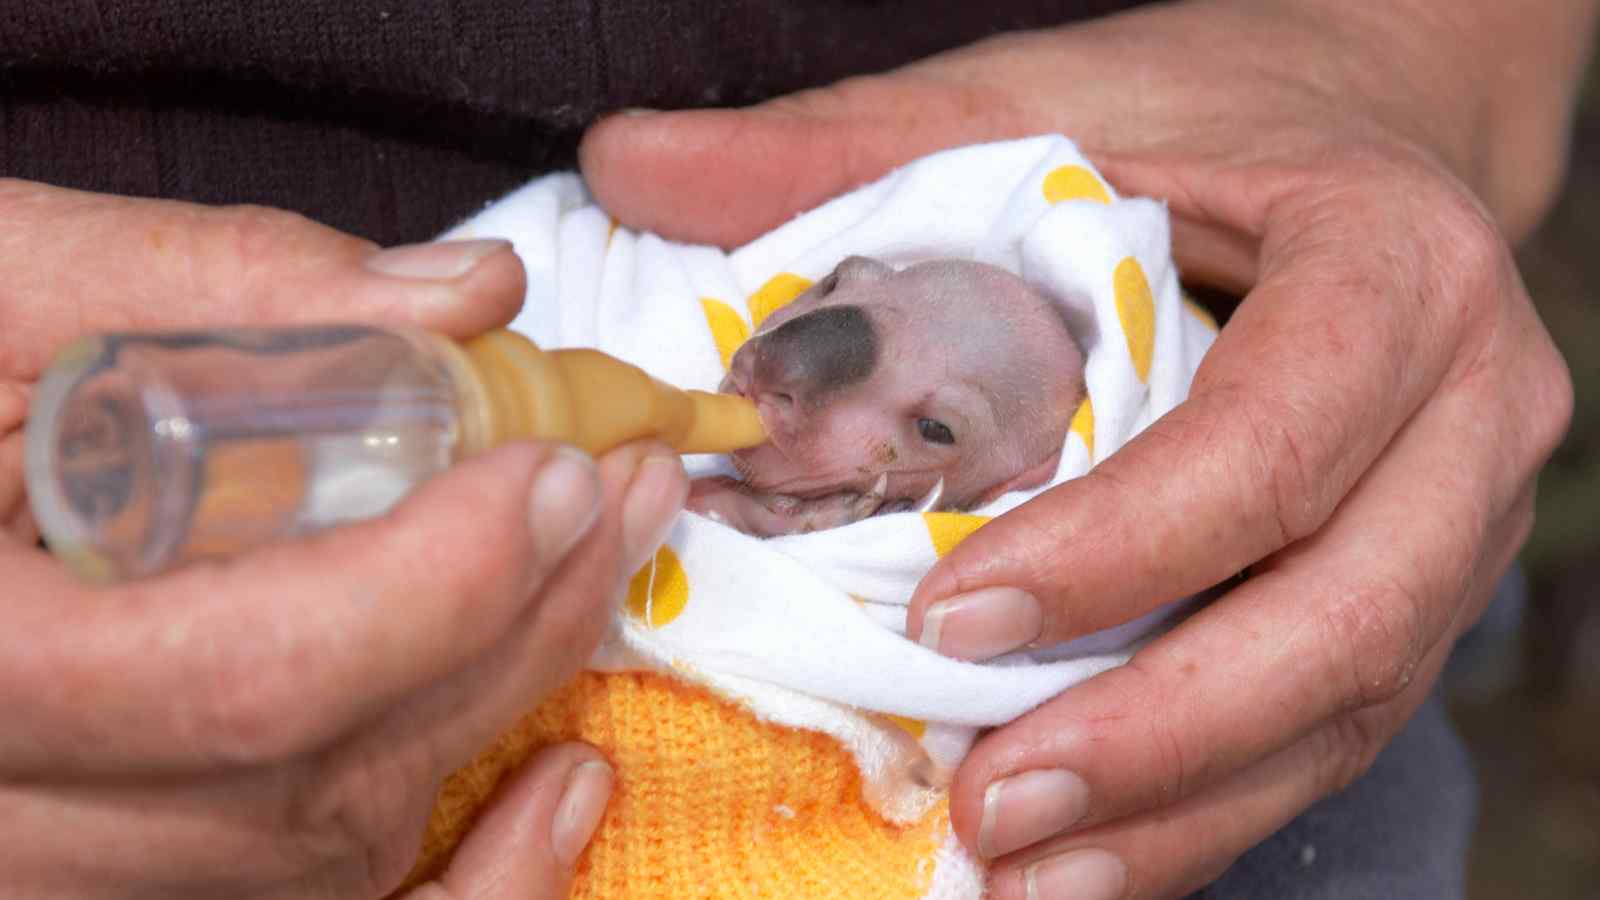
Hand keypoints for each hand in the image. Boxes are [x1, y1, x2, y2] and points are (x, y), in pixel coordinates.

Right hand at [0, 180, 688, 898]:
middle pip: (316, 780)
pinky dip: (473, 886)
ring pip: (330, 848)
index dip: (434, 587)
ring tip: (592, 562)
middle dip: (509, 628)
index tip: (556, 471)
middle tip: (618, 491)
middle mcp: (5, 821)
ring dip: (498, 704)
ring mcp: (61, 876)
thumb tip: (471, 299)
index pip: (246, 683)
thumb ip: (209, 284)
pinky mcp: (120, 877)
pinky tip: (562, 793)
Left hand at [578, 0, 1587, 895]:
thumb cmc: (1214, 115)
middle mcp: (1462, 414)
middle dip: (1160, 733)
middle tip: (991, 803)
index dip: (1124, 548)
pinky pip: (1330, 725)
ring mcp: (1455, 521)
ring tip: (1023, 871)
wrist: (1374, 138)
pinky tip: (1093, 858)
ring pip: (1346, 706)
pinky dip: (1209, 806)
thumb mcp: (1045, 99)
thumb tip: (633, 164)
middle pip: (1344, 615)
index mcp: (1392, 270)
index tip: (953, 619)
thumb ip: (849, 143)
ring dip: (1182, 808)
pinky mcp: (1416, 590)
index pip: (1274, 438)